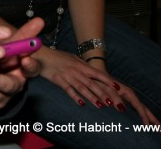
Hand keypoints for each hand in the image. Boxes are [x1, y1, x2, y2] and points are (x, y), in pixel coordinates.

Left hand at [0, 17, 44, 110]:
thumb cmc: (1, 60)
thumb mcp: (11, 47)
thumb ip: (22, 36)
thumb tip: (39, 19)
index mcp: (23, 71)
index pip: (32, 70)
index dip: (30, 65)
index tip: (25, 59)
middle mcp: (14, 85)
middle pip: (9, 85)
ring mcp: (2, 97)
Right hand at [35, 49, 159, 124]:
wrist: (42, 55)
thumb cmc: (58, 56)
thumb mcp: (72, 57)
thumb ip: (82, 65)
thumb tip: (92, 71)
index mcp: (81, 64)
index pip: (98, 73)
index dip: (108, 80)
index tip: (117, 87)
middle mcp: (76, 70)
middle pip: (92, 83)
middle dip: (103, 93)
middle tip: (112, 103)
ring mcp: (68, 76)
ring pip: (82, 88)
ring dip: (92, 97)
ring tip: (101, 105)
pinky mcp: (59, 80)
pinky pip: (68, 90)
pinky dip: (75, 96)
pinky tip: (81, 103)